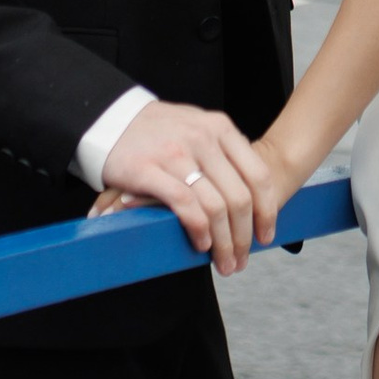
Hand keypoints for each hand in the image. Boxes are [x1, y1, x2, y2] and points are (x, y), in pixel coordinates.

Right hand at [101, 102, 278, 271]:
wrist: (111, 116)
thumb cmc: (158, 127)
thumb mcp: (198, 125)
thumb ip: (224, 148)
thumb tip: (250, 185)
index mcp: (220, 128)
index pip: (258, 175)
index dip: (267, 211)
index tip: (266, 235)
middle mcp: (203, 139)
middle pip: (239, 197)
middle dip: (244, 236)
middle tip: (242, 259)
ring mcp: (177, 154)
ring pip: (215, 207)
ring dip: (224, 242)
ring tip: (224, 262)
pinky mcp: (150, 170)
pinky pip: (186, 206)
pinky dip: (199, 230)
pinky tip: (201, 243)